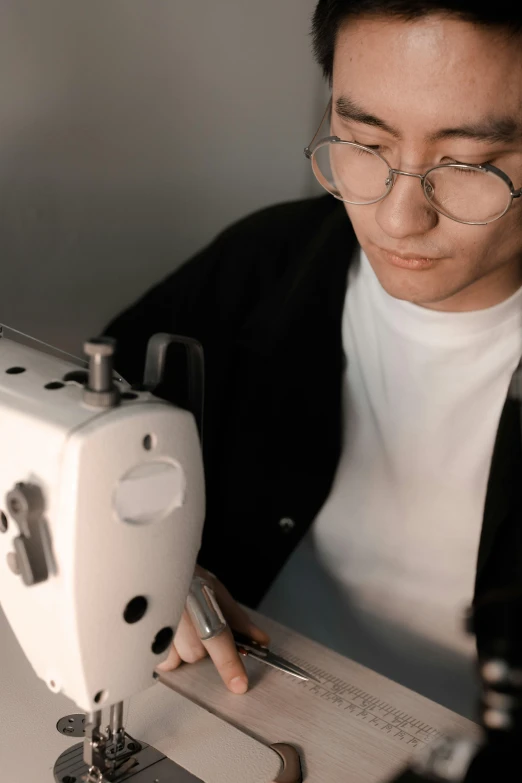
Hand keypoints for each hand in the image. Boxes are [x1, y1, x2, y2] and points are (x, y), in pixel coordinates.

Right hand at [156, 566, 269, 693]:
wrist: (152, 563)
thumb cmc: (184, 575)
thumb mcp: (214, 590)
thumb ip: (237, 619)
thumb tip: (260, 640)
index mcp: (199, 600)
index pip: (218, 638)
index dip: (229, 664)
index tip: (239, 684)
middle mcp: (177, 612)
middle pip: (194, 653)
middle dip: (197, 645)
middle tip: (193, 625)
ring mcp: (155, 622)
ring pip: (174, 658)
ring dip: (177, 648)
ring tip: (174, 623)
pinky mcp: (140, 634)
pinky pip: (155, 659)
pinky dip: (160, 650)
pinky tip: (159, 630)